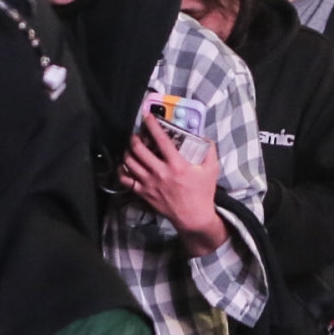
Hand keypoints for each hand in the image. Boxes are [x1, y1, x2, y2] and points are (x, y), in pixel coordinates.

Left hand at [120, 115, 223, 253]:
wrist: (193, 217)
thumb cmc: (202, 193)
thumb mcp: (212, 170)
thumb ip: (210, 151)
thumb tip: (205, 137)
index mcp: (176, 165)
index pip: (160, 140)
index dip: (152, 125)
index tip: (147, 117)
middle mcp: (160, 172)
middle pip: (139, 149)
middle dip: (135, 138)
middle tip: (137, 134)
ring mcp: (149, 183)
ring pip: (129, 162)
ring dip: (128, 151)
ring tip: (131, 147)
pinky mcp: (143, 193)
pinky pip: (125, 179)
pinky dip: (122, 170)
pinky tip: (125, 165)